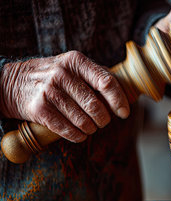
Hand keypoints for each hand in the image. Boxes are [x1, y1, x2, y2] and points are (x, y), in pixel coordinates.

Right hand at [0, 51, 129, 141]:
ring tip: (90, 127)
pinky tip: (80, 134)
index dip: (119, 101)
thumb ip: (98, 75)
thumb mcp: (73, 66)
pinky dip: (78, 136)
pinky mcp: (39, 109)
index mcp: (76, 61)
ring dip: (91, 129)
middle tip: (103, 121)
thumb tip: (126, 92)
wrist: (12, 83)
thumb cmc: (53, 76)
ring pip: (83, 121)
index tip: (124, 113)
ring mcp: (49, 91)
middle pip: (96, 106)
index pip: (106, 83)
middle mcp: (62, 74)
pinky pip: (68, 130)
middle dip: (104, 119)